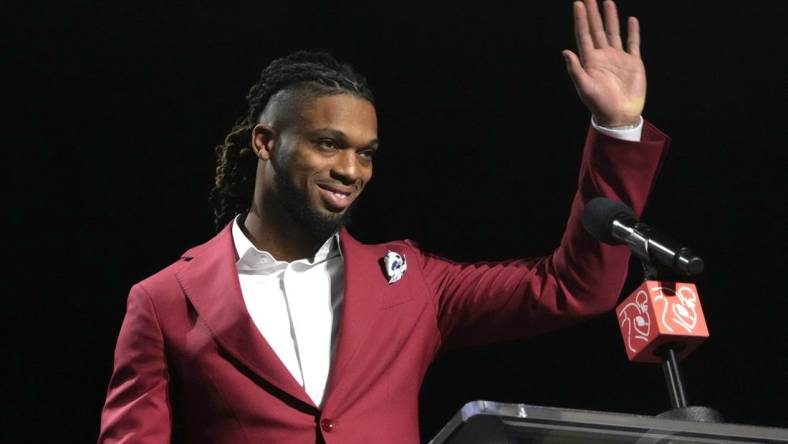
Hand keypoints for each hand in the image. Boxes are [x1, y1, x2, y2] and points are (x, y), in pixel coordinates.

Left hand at [563, 0, 644, 126]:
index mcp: (590, 61)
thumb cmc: (600, 105)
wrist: (620, 116)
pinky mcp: (633, 62)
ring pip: (613, 32)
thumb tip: (565, 51)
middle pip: (596, 29)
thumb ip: (575, 70)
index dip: (581, 19)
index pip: (584, 35)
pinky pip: (632, 43)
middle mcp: (603, 56)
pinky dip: (632, 31)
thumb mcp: (585, 88)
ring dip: (610, 18)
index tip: (578, 3)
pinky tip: (631, 20)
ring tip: (607, 2)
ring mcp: (618, 58)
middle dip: (593, 13)